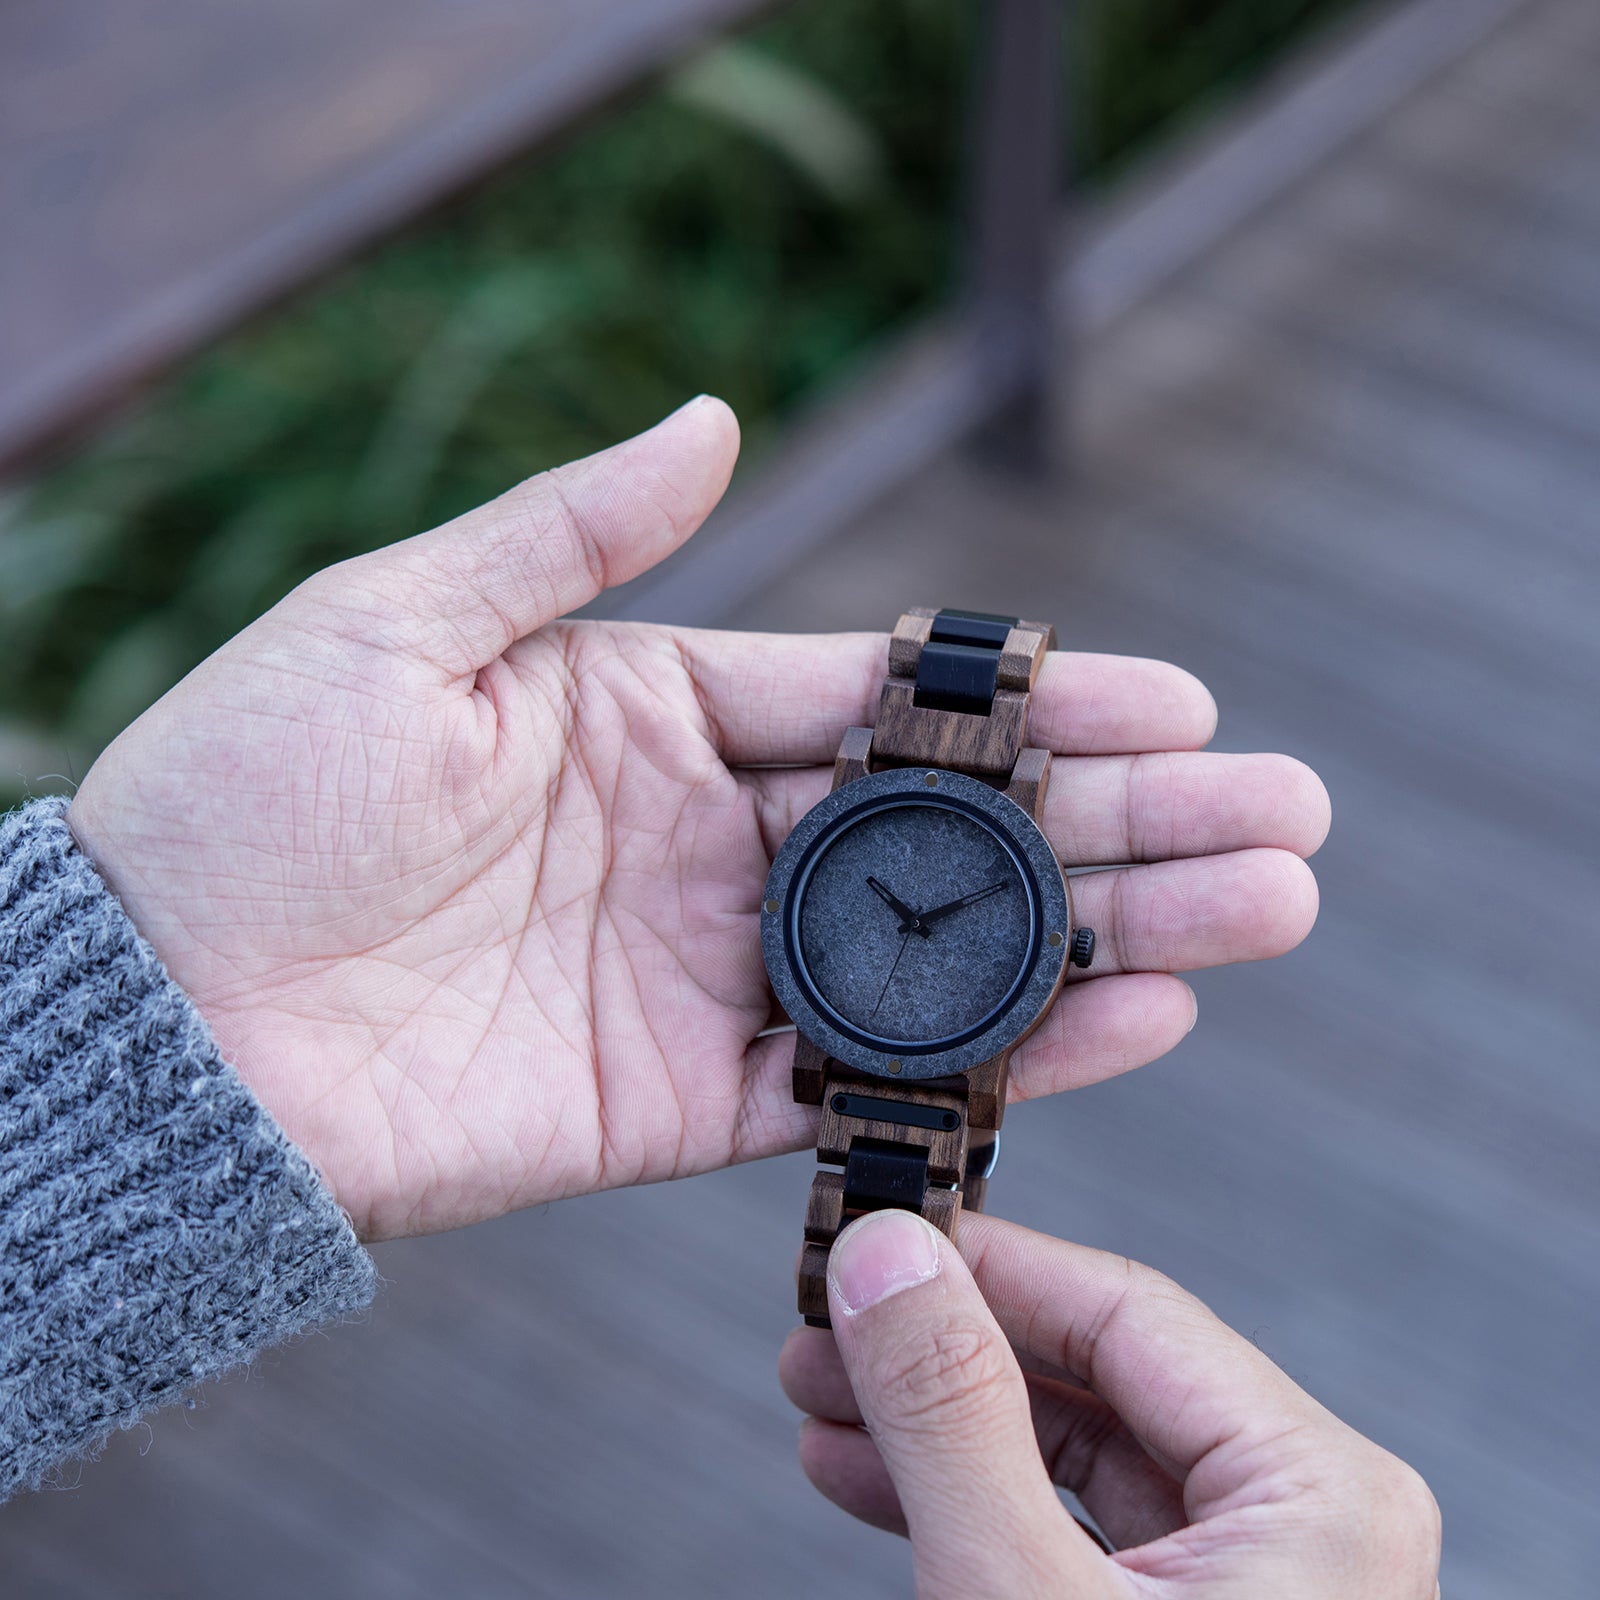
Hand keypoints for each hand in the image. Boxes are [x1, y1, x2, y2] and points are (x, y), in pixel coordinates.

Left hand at [67, 397, 1328, 1240]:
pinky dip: (1010, 1053)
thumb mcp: (402, 620)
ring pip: (950, 949)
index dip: (1029, 699)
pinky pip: (881, 1073)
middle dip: (1123, 817)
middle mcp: (710, 840)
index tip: (1168, 698)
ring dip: (1112, 932)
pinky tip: (1139, 1016)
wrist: (165, 1018)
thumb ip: (578, 532)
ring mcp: (716, 972)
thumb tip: (715, 415)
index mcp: (655, 711)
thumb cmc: (253, 798)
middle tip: (1282, 812)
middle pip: (954, 824)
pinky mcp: (699, 1096)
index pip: (885, 698)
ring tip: (1266, 908)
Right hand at [780, 1210, 1440, 1598]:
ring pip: (1065, 1453)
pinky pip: (1063, 1529)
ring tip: (818, 1401)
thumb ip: (952, 1414)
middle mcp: (1296, 1522)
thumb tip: (888, 1256)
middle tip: (822, 1323)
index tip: (876, 1237)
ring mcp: (1244, 1585)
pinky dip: (959, 1499)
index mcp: (1315, 1491)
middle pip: (1089, 1377)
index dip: (987, 1264)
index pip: (1125, 1310)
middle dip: (940, 1350)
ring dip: (931, 1423)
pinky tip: (863, 1479)